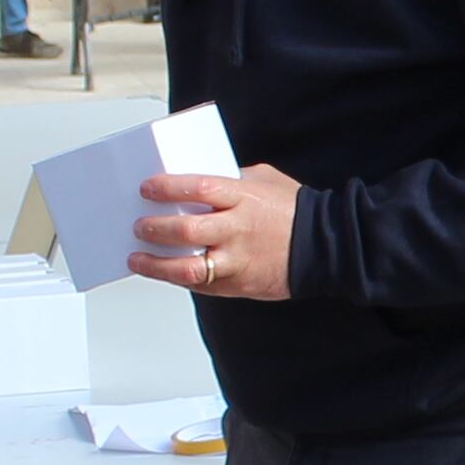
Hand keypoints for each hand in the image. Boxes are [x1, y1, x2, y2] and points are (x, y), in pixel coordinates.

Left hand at [131, 162, 300, 299]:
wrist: (326, 246)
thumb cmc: (294, 211)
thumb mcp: (263, 180)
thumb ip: (230, 179)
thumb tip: (198, 180)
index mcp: (243, 198)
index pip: (198, 188)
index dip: (168, 188)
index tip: (147, 188)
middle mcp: (238, 229)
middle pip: (186, 231)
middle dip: (155, 229)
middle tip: (139, 226)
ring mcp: (238, 260)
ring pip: (187, 268)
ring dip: (156, 265)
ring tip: (137, 258)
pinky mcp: (239, 284)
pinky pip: (201, 285)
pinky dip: (178, 280)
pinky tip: (164, 272)